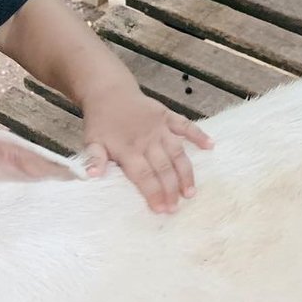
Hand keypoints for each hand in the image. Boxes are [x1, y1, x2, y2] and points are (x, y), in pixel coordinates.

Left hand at [82, 90, 212, 212]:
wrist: (108, 92)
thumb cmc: (100, 122)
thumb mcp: (91, 141)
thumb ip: (94, 158)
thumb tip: (92, 175)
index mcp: (127, 149)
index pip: (143, 176)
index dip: (153, 193)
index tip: (161, 210)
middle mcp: (146, 139)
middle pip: (163, 168)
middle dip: (170, 189)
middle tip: (176, 208)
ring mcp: (159, 127)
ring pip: (177, 152)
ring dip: (185, 172)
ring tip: (191, 191)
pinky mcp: (167, 116)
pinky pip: (186, 125)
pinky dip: (198, 135)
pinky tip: (210, 146)